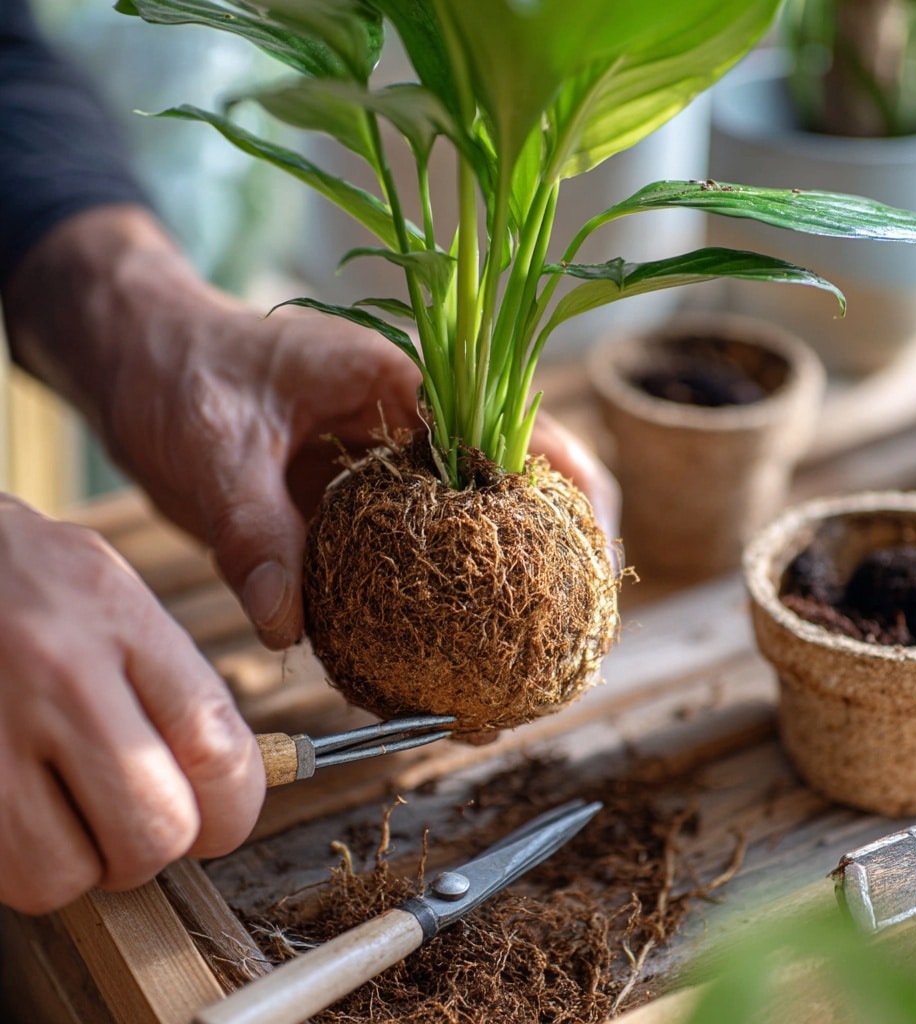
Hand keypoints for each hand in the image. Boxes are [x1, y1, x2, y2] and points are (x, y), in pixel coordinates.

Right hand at [0, 496, 263, 914]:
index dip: (235, 808)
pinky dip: (14, 861)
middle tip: (129, 818)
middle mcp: (57, 670)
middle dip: (152, 844)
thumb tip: (226, 777)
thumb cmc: (19, 579)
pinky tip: (13, 807)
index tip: (220, 816)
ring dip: (73, 863)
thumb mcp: (110, 592)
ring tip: (59, 813)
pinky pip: (1, 870)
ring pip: (65, 874)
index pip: (216, 747)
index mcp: (119, 617)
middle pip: (154, 828)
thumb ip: (173, 679)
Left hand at [5, 204, 619, 650]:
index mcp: (397, 382)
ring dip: (511, 582)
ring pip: (480, 521)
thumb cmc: (177, 372)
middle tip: (572, 635)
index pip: (513, 431)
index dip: (567, 492)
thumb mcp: (209, 449)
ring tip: (527, 663)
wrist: (140, 355)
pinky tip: (448, 655)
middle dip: (561, 550)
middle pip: (521, 480)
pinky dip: (444, 599)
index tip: (590, 562)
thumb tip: (289, 627)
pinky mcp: (365, 503)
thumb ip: (253, 533)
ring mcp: (391, 465)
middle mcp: (411, 423)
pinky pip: (423, 552)